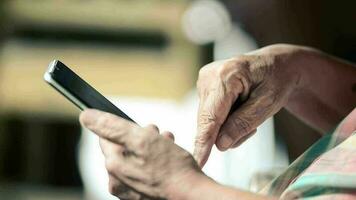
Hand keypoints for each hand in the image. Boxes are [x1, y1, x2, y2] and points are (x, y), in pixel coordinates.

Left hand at [80, 109, 202, 199]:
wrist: (191, 196)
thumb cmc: (172, 169)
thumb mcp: (142, 139)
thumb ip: (112, 127)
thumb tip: (86, 116)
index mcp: (114, 165)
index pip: (107, 136)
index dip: (125, 127)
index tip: (141, 129)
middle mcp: (117, 180)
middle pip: (123, 147)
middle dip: (141, 137)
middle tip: (158, 136)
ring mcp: (129, 189)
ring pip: (134, 158)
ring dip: (150, 147)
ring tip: (167, 146)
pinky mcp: (140, 194)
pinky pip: (142, 172)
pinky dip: (153, 163)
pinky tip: (167, 159)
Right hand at [194, 44, 303, 166]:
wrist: (276, 64)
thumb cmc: (277, 81)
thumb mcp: (268, 104)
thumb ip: (243, 124)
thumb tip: (220, 144)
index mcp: (225, 76)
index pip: (211, 116)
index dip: (204, 141)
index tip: (198, 161)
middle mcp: (208, 76)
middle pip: (208, 121)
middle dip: (228, 132)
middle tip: (254, 127)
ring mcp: (203, 80)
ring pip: (209, 120)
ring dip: (229, 126)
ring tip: (249, 112)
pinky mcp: (204, 87)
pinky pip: (210, 115)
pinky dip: (225, 120)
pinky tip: (240, 109)